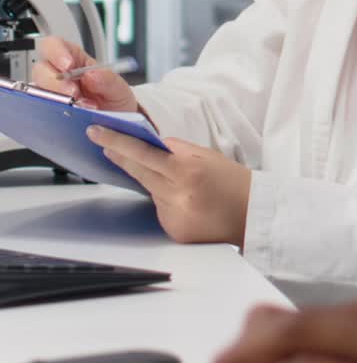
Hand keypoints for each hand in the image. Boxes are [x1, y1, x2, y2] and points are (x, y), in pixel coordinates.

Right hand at [33, 36, 137, 112]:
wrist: (117, 125)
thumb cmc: (114, 102)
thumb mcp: (119, 89)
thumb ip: (108, 80)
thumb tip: (92, 75)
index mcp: (74, 60)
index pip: (54, 45)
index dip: (56, 51)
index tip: (68, 65)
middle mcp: (59, 75)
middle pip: (41, 69)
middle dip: (55, 82)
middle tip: (73, 93)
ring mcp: (52, 94)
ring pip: (38, 91)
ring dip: (56, 99)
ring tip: (80, 108)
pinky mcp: (50, 112)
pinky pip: (43, 111)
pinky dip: (54, 114)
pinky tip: (71, 118)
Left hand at [86, 125, 251, 244]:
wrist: (253, 216)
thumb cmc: (234, 183)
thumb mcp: (206, 156)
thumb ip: (176, 150)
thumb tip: (150, 143)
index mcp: (187, 170)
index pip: (142, 153)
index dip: (117, 142)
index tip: (97, 132)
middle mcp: (177, 193)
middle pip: (137, 171)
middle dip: (119, 155)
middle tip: (103, 142)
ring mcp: (173, 214)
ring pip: (150, 190)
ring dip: (153, 181)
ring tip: (182, 181)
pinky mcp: (173, 230)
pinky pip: (160, 209)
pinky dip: (166, 201)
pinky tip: (188, 202)